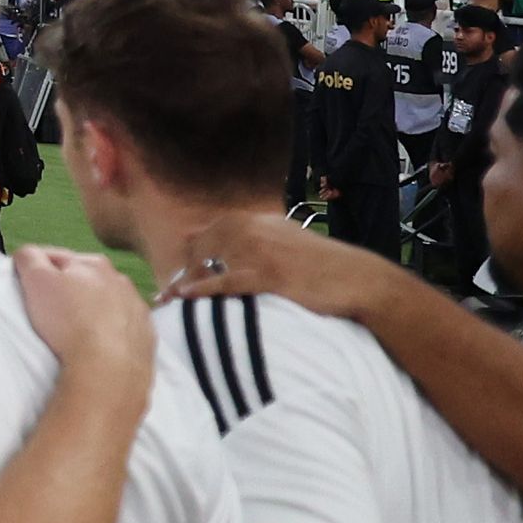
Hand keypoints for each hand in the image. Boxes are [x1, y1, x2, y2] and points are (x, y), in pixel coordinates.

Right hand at [7, 246, 155, 392]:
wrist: (108, 370)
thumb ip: (28, 258)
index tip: (28, 287)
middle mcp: (121, 281)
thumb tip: (28, 254)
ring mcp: (137, 310)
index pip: (56, 257)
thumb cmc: (69, 322)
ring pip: (108, 304)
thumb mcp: (36, 281)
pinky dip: (112, 334)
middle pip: (86, 280)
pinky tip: (100, 348)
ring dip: (94, 311)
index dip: (37, 270)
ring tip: (77, 333)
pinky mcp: (146, 338)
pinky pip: (124, 330)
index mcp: (93, 264)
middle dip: (70, 290)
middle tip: (51, 312)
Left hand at [163, 210, 410, 321]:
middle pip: (203, 247)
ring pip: (209, 264)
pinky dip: (204, 289)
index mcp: (257, 221)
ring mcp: (259, 252)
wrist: (358, 280)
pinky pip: (226, 281)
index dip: (189, 254)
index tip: (175, 273)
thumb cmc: (323, 268)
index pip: (210, 232)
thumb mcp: (288, 243)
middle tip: (164, 295)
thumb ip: (259, 242)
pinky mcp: (268, 275)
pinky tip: (186, 296)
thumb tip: (230, 254)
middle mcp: (253, 230)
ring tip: (167, 301)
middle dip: (183, 270)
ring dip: (185, 282)